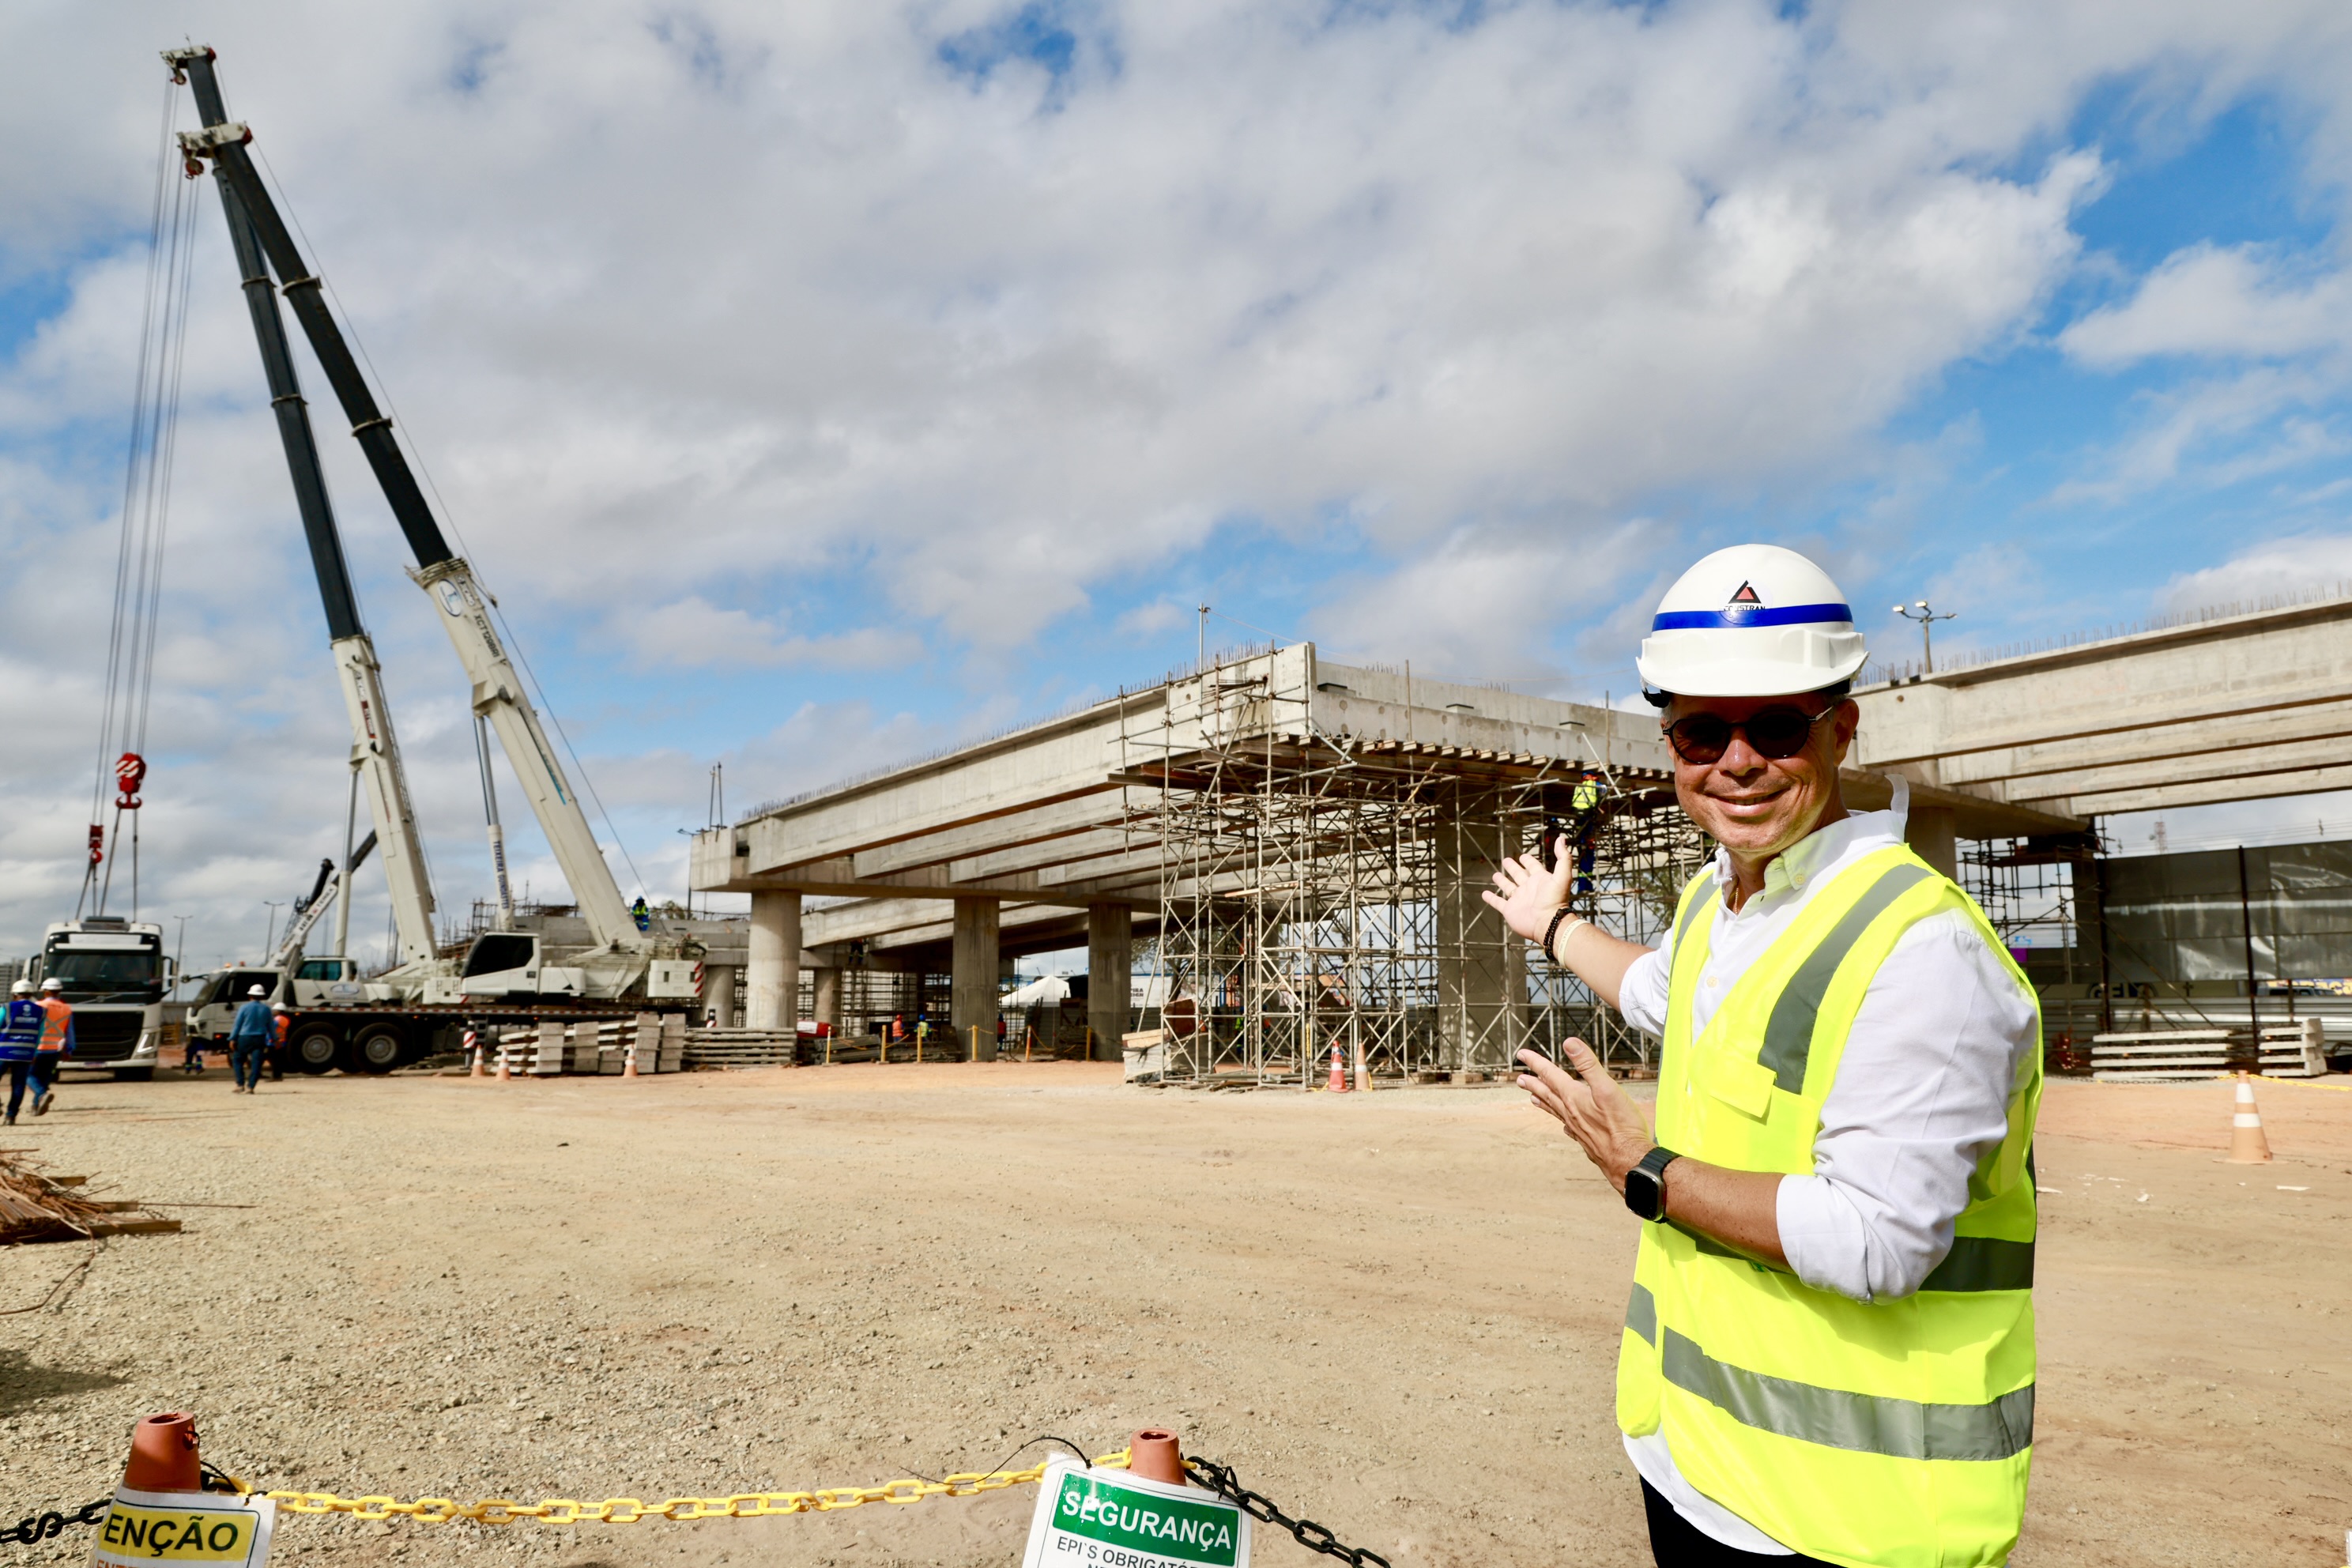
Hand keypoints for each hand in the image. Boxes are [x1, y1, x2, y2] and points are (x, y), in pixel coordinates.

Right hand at [1480, 834, 1573, 944]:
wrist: (1548, 923)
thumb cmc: (1556, 900)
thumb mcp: (1562, 876)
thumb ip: (1563, 857)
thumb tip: (1561, 838)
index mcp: (1540, 880)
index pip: (1533, 867)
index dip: (1529, 861)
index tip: (1523, 855)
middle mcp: (1529, 888)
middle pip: (1519, 875)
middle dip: (1513, 868)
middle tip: (1506, 860)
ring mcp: (1518, 899)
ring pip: (1508, 888)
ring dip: (1502, 881)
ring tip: (1495, 875)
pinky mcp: (1510, 910)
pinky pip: (1498, 903)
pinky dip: (1491, 898)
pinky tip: (1485, 894)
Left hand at [1516, 1041, 1652, 1193]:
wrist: (1628, 1160)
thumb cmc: (1621, 1126)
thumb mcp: (1607, 1087)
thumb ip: (1588, 1064)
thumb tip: (1570, 1044)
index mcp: (1574, 1098)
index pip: (1550, 1075)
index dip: (1536, 1062)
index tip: (1523, 1054)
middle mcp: (1571, 1113)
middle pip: (1548, 1094)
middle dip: (1534, 1082)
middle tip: (1520, 1078)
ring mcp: (1577, 1128)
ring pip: (1555, 1111)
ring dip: (1543, 1101)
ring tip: (1532, 1097)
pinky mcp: (1586, 1140)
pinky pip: (1568, 1126)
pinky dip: (1562, 1121)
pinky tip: (1564, 1124)